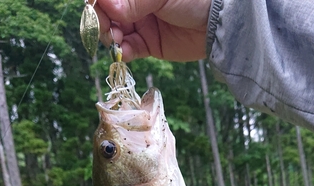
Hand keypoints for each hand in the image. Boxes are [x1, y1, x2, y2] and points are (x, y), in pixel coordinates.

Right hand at [95, 0, 210, 61]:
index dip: (97, 2)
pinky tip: (124, 50)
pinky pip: (129, 49)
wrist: (218, 23)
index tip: (95, 8)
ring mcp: (141, 23)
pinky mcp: (149, 44)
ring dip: (110, 37)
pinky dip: (123, 52)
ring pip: (114, 31)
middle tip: (106, 28)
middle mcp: (135, 3)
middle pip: (106, 12)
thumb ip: (133, 1)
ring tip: (116, 40)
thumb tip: (105, 6)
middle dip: (101, 21)